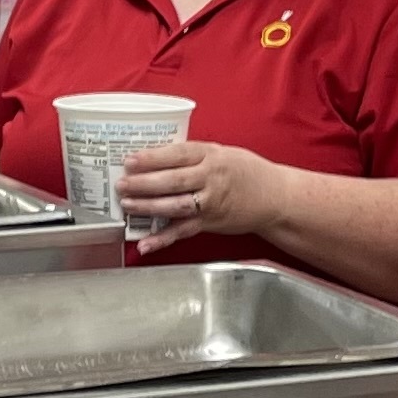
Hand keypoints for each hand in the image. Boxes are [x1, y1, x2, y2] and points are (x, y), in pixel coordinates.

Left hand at [115, 140, 286, 256]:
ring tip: (128, 205)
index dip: (152, 158)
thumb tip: (156, 157)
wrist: (275, 197)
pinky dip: (163, 239)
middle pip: (173, 180)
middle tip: (122, 184)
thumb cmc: (247, 173)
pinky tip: (146, 244)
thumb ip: (193, 156)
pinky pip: (183, 231)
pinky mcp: (210, 223)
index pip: (178, 155)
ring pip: (176, 205)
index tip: (131, 160)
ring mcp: (211, 202)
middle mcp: (211, 178)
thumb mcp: (222, 153)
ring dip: (149, 207)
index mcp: (211, 155)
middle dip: (144, 183)